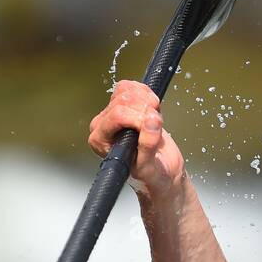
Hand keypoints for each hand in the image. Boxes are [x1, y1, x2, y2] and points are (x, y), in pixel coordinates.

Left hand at [88, 80, 185, 197]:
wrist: (161, 170)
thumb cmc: (150, 175)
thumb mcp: (148, 165)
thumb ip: (148, 145)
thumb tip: (151, 120)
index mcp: (100, 141)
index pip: (118, 115)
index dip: (139, 118)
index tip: (151, 129)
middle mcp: (103, 125)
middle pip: (124, 99)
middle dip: (145, 110)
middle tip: (155, 126)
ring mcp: (113, 113)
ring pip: (128, 90)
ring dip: (148, 102)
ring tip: (154, 122)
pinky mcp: (125, 104)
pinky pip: (133, 86)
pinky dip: (147, 94)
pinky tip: (152, 111)